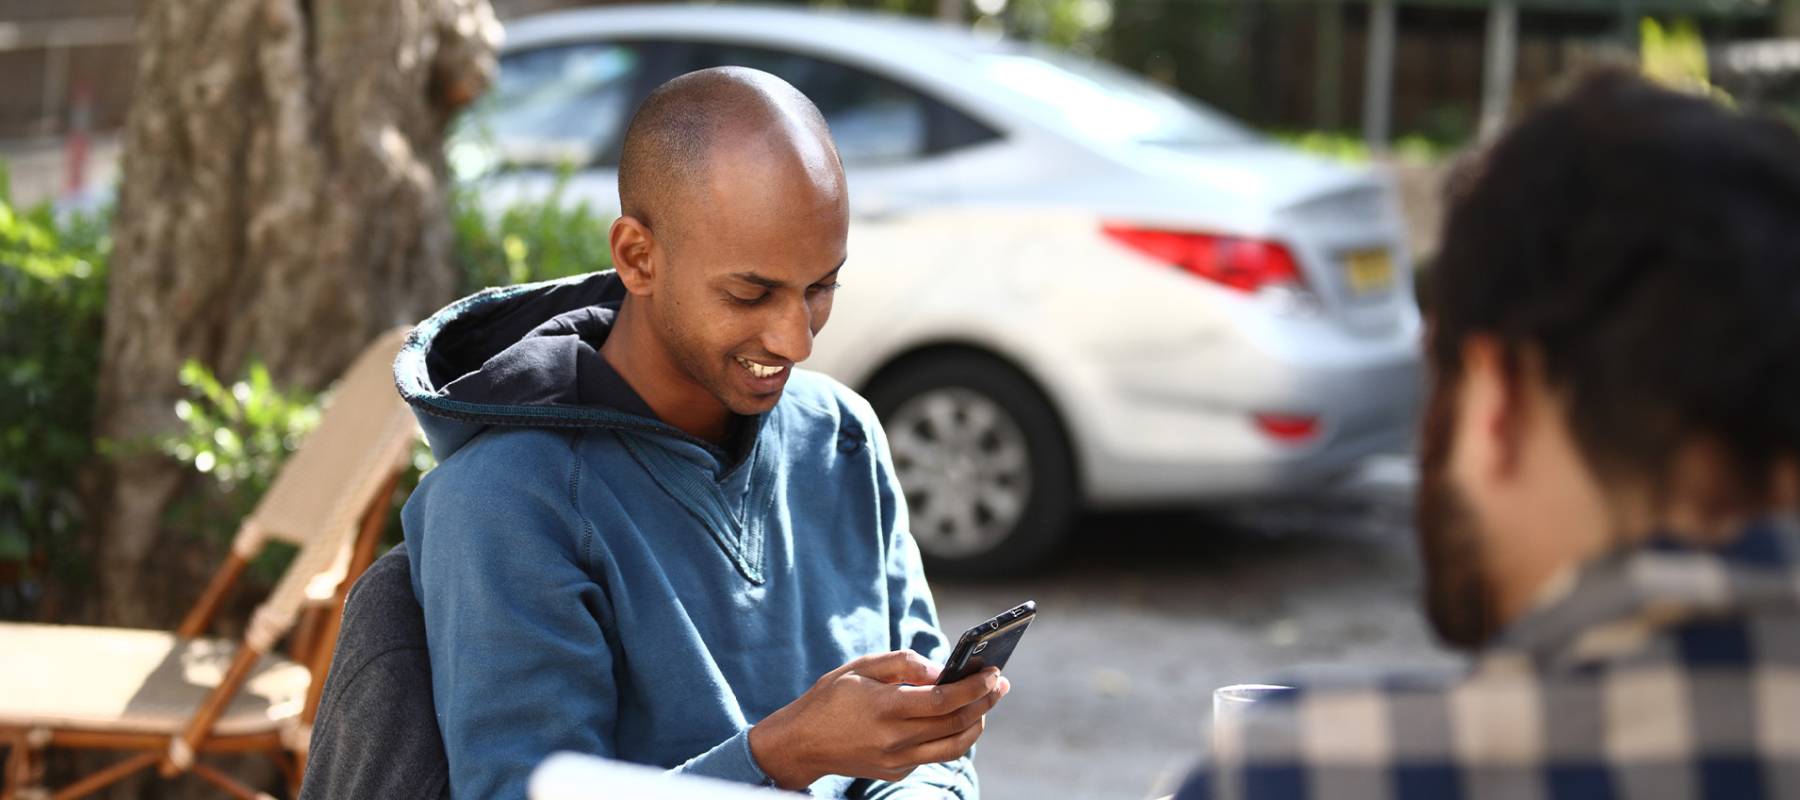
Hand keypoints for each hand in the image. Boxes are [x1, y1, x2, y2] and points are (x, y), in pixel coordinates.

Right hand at [748, 650, 1010, 788]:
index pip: (942, 701)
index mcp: (884, 709)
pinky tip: (956, 717)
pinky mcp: (897, 771)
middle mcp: (894, 740)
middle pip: (955, 724)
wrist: (801, 743)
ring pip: (954, 746)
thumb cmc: (831, 697)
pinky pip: (935, 754)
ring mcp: (897, 760)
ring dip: (977, 723)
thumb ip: (904, 664)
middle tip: (1000, 684)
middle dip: (984, 702)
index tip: (993, 673)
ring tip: (986, 702)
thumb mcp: (861, 667)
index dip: (973, 687)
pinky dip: (952, 735)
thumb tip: (942, 670)